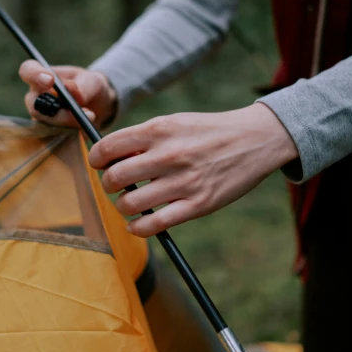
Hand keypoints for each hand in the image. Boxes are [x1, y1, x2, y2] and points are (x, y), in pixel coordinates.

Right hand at [19, 60, 116, 127]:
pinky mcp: (49, 134)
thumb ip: (83, 85)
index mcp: (42, 77)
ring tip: (91, 116)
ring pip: (45, 125)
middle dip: (58, 112)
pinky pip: (55, 137)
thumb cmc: (90, 87)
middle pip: (35, 106)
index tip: (50, 80)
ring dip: (69, 123)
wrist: (99, 106)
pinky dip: (72, 133)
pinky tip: (85, 129)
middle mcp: (36, 98)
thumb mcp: (93, 81)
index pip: (27, 71)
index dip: (34, 75)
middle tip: (82, 112)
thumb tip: (70, 89)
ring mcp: (41, 118)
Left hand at [88, 103, 298, 236]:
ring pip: (130, 204)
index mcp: (160, 130)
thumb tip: (111, 158)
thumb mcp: (174, 122)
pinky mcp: (199, 205)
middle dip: (107, 184)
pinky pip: (155, 225)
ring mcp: (184, 182)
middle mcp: (169, 155)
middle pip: (114, 178)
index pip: (108, 147)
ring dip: (123, 206)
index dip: (96, 158)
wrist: (255, 139)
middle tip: (114, 184)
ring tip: (130, 202)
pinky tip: (138, 223)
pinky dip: (138, 228)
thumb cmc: (208, 131)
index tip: (100, 164)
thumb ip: (143, 138)